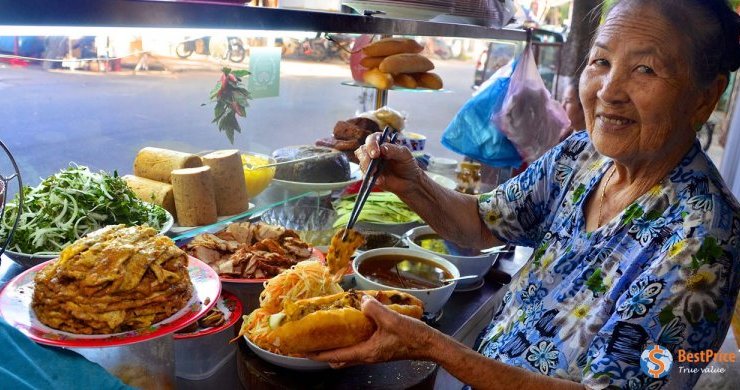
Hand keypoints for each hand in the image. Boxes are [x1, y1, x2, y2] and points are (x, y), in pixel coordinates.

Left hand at [308, 295, 432, 366]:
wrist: (429, 344)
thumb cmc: (412, 336)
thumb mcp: (392, 320)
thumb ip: (374, 310)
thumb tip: (361, 300)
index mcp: (366, 352)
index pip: (335, 356)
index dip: (317, 354)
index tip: (302, 350)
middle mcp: (367, 355)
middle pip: (338, 358)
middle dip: (323, 352)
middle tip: (312, 340)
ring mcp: (373, 352)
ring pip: (348, 352)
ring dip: (336, 345)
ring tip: (326, 332)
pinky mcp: (379, 347)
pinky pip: (358, 345)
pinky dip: (350, 339)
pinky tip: (351, 324)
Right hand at [355, 132, 422, 194]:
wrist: (410, 181)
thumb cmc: (408, 164)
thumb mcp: (404, 154)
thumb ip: (393, 150)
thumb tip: (382, 148)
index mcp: (382, 143)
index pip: (372, 139)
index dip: (372, 144)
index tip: (376, 152)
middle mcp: (374, 152)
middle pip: (363, 150)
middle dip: (366, 155)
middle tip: (373, 160)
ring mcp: (370, 164)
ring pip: (362, 162)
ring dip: (366, 165)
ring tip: (375, 171)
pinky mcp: (370, 176)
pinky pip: (364, 175)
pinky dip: (369, 177)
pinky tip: (378, 180)